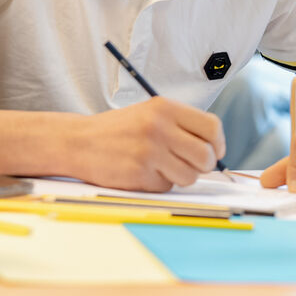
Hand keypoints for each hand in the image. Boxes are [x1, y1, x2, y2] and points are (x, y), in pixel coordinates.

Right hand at [79, 97, 226, 191]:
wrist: (77, 142)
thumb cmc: (119, 129)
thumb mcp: (151, 113)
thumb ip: (182, 125)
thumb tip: (215, 149)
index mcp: (165, 108)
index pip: (212, 127)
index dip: (218, 144)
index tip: (215, 151)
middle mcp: (159, 128)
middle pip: (205, 156)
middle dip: (204, 165)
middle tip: (193, 165)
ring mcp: (148, 152)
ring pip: (189, 176)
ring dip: (180, 176)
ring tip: (162, 166)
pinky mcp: (138, 174)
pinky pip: (166, 186)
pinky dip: (159, 183)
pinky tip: (143, 172)